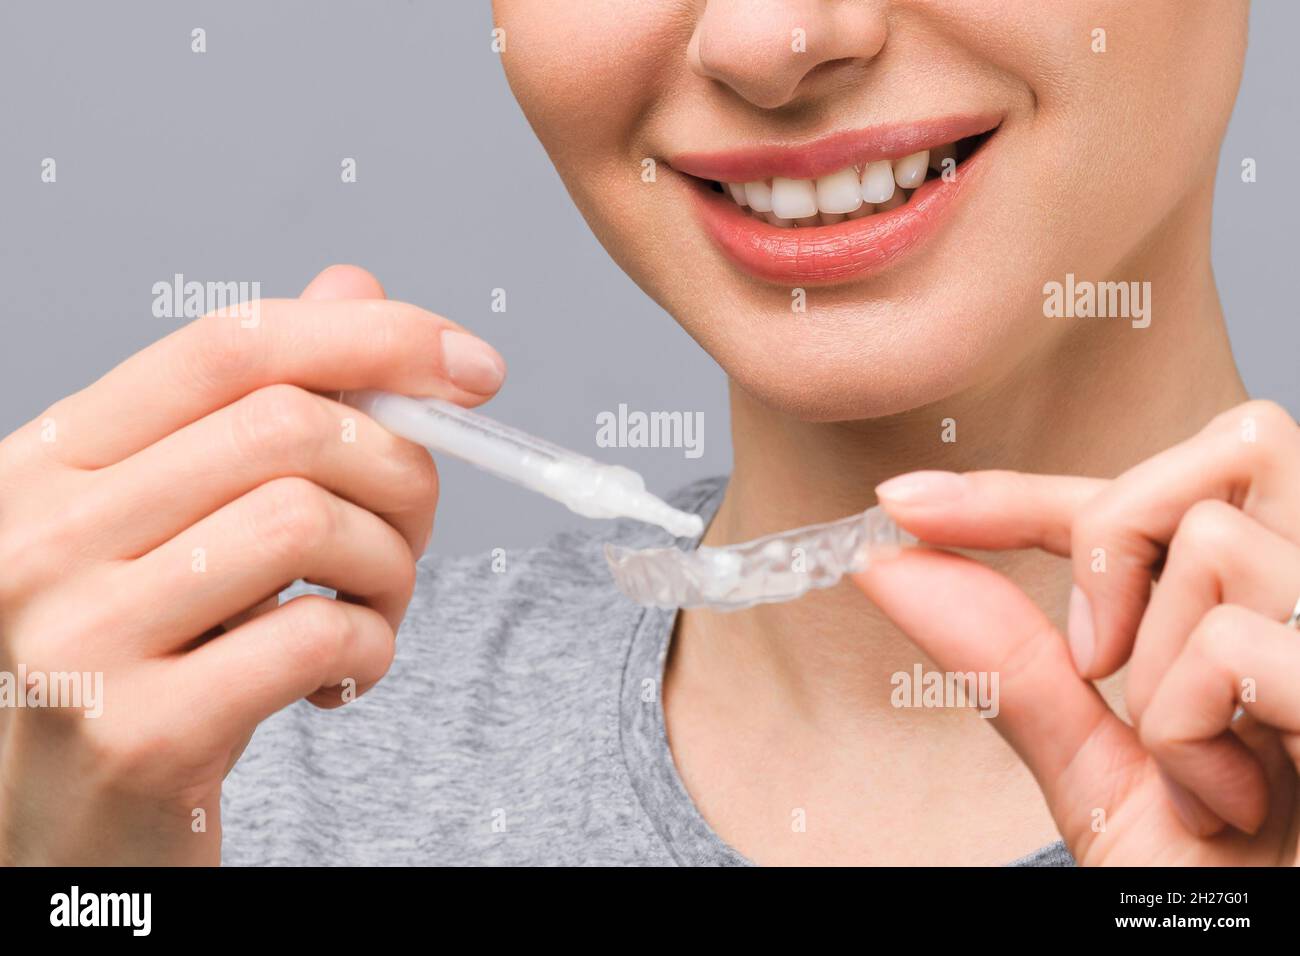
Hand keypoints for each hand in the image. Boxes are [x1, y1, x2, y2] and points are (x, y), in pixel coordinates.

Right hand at [0, 265, 504, 863]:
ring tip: (374, 611)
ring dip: (392, 566)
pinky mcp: (138, 732)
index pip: (228, 345)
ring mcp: (77, 637)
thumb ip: (255, 405)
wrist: (61, 835)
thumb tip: (356, 287)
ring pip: (312, 521)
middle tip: (413, 529)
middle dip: (401, 471)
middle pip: (289, 427)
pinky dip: (371, 644)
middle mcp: (41, 535)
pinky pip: (316, 635)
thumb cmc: (134, 663)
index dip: (370, 337)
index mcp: (49, 462)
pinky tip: (345, 674)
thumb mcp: (169, 524)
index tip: (472, 366)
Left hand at [854, 400, 1299, 864]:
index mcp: (1276, 611)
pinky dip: (1187, 736)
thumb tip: (892, 564)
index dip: (1020, 490)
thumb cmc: (1222, 883)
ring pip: (1214, 542)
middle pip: (1226, 446)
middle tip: (1100, 662)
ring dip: (1157, 677)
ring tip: (1200, 775)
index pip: (1149, 499)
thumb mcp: (1101, 772)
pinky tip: (1233, 803)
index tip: (903, 504)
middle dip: (1117, 542)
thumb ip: (1012, 665)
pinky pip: (1229, 645)